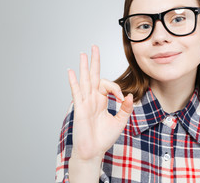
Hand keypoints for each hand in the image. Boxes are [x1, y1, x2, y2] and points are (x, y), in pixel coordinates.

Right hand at [67, 45, 132, 160]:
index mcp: (101, 100)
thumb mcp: (120, 121)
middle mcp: (92, 99)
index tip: (121, 97)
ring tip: (84, 54)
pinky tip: (71, 71)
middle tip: (94, 47)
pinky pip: (77, 93)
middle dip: (95, 61)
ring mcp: (85, 102)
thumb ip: (125, 108)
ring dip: (84, 67)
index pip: (107, 85)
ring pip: (85, 81)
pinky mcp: (80, 109)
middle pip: (93, 76)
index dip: (116, 87)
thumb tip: (129, 95)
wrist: (93, 151)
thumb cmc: (104, 138)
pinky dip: (74, 82)